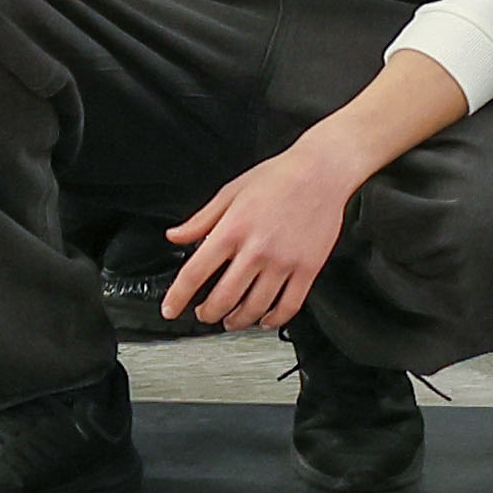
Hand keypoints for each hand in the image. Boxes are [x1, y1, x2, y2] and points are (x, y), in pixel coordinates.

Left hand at [159, 143, 350, 328]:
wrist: (321, 171)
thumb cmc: (278, 177)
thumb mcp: (230, 192)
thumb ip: (201, 220)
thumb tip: (175, 236)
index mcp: (233, 229)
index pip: (195, 272)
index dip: (178, 297)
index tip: (171, 309)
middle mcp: (257, 249)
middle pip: (224, 298)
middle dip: (208, 314)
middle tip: (204, 314)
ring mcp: (283, 262)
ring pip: (255, 307)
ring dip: (237, 321)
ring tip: (231, 320)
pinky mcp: (307, 268)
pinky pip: (289, 305)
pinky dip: (274, 320)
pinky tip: (265, 319)